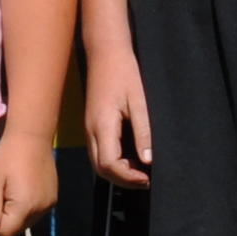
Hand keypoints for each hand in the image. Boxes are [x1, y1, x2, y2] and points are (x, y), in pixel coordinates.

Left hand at [0, 134, 56, 235]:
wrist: (32, 137)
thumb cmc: (7, 157)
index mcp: (25, 206)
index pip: (5, 232)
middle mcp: (41, 209)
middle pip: (17, 229)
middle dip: (6, 218)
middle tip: (2, 193)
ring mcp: (49, 204)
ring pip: (26, 222)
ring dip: (17, 213)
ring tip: (12, 189)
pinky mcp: (53, 198)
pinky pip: (36, 213)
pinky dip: (27, 207)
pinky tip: (23, 188)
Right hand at [87, 32, 151, 185]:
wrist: (105, 54)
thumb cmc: (125, 74)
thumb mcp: (139, 102)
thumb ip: (143, 131)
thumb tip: (148, 160)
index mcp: (102, 126)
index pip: (109, 164)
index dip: (128, 177)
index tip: (148, 179)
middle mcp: (91, 131)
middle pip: (101, 169)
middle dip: (122, 180)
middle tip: (146, 180)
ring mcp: (89, 129)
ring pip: (98, 163)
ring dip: (118, 173)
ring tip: (141, 173)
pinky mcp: (92, 126)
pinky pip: (98, 153)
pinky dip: (113, 163)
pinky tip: (131, 160)